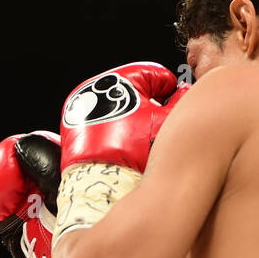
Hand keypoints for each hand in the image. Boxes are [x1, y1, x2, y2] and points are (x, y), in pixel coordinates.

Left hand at [56, 62, 188, 244]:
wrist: (99, 183)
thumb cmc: (131, 152)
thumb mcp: (166, 122)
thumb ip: (180, 101)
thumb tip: (185, 91)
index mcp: (117, 79)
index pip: (152, 74)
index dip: (168, 88)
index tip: (172, 99)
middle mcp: (93, 88)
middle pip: (132, 91)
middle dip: (148, 104)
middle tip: (157, 124)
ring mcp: (80, 108)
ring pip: (115, 107)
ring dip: (130, 118)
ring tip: (137, 139)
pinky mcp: (73, 127)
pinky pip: (99, 123)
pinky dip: (112, 130)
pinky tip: (121, 145)